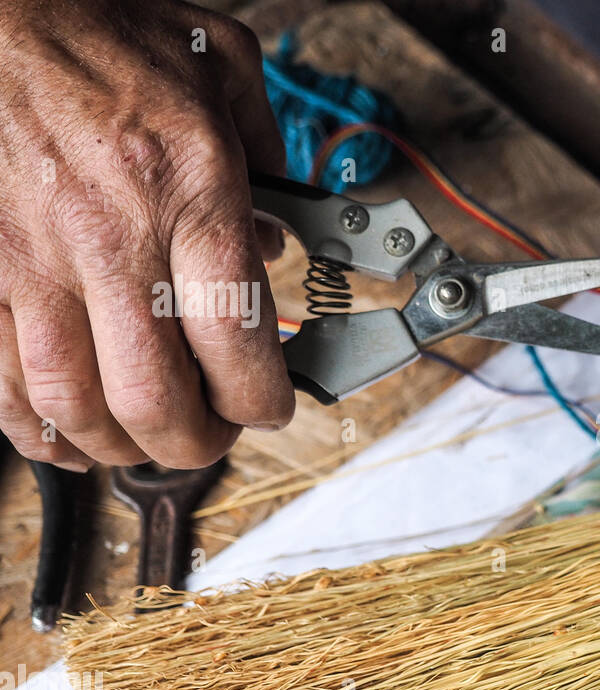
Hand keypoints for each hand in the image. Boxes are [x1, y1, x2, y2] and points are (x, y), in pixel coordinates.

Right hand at [0, 0, 291, 471]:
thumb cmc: (103, 31)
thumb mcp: (222, 67)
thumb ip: (270, 157)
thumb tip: (279, 240)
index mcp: (188, 189)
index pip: (237, 340)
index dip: (262, 401)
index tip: (271, 407)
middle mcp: (111, 234)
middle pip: (155, 396)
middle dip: (196, 442)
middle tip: (213, 436)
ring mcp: (32, 256)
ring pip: (73, 403)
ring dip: (120, 446)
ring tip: (150, 441)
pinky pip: (0, 376)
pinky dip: (35, 425)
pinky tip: (67, 429)